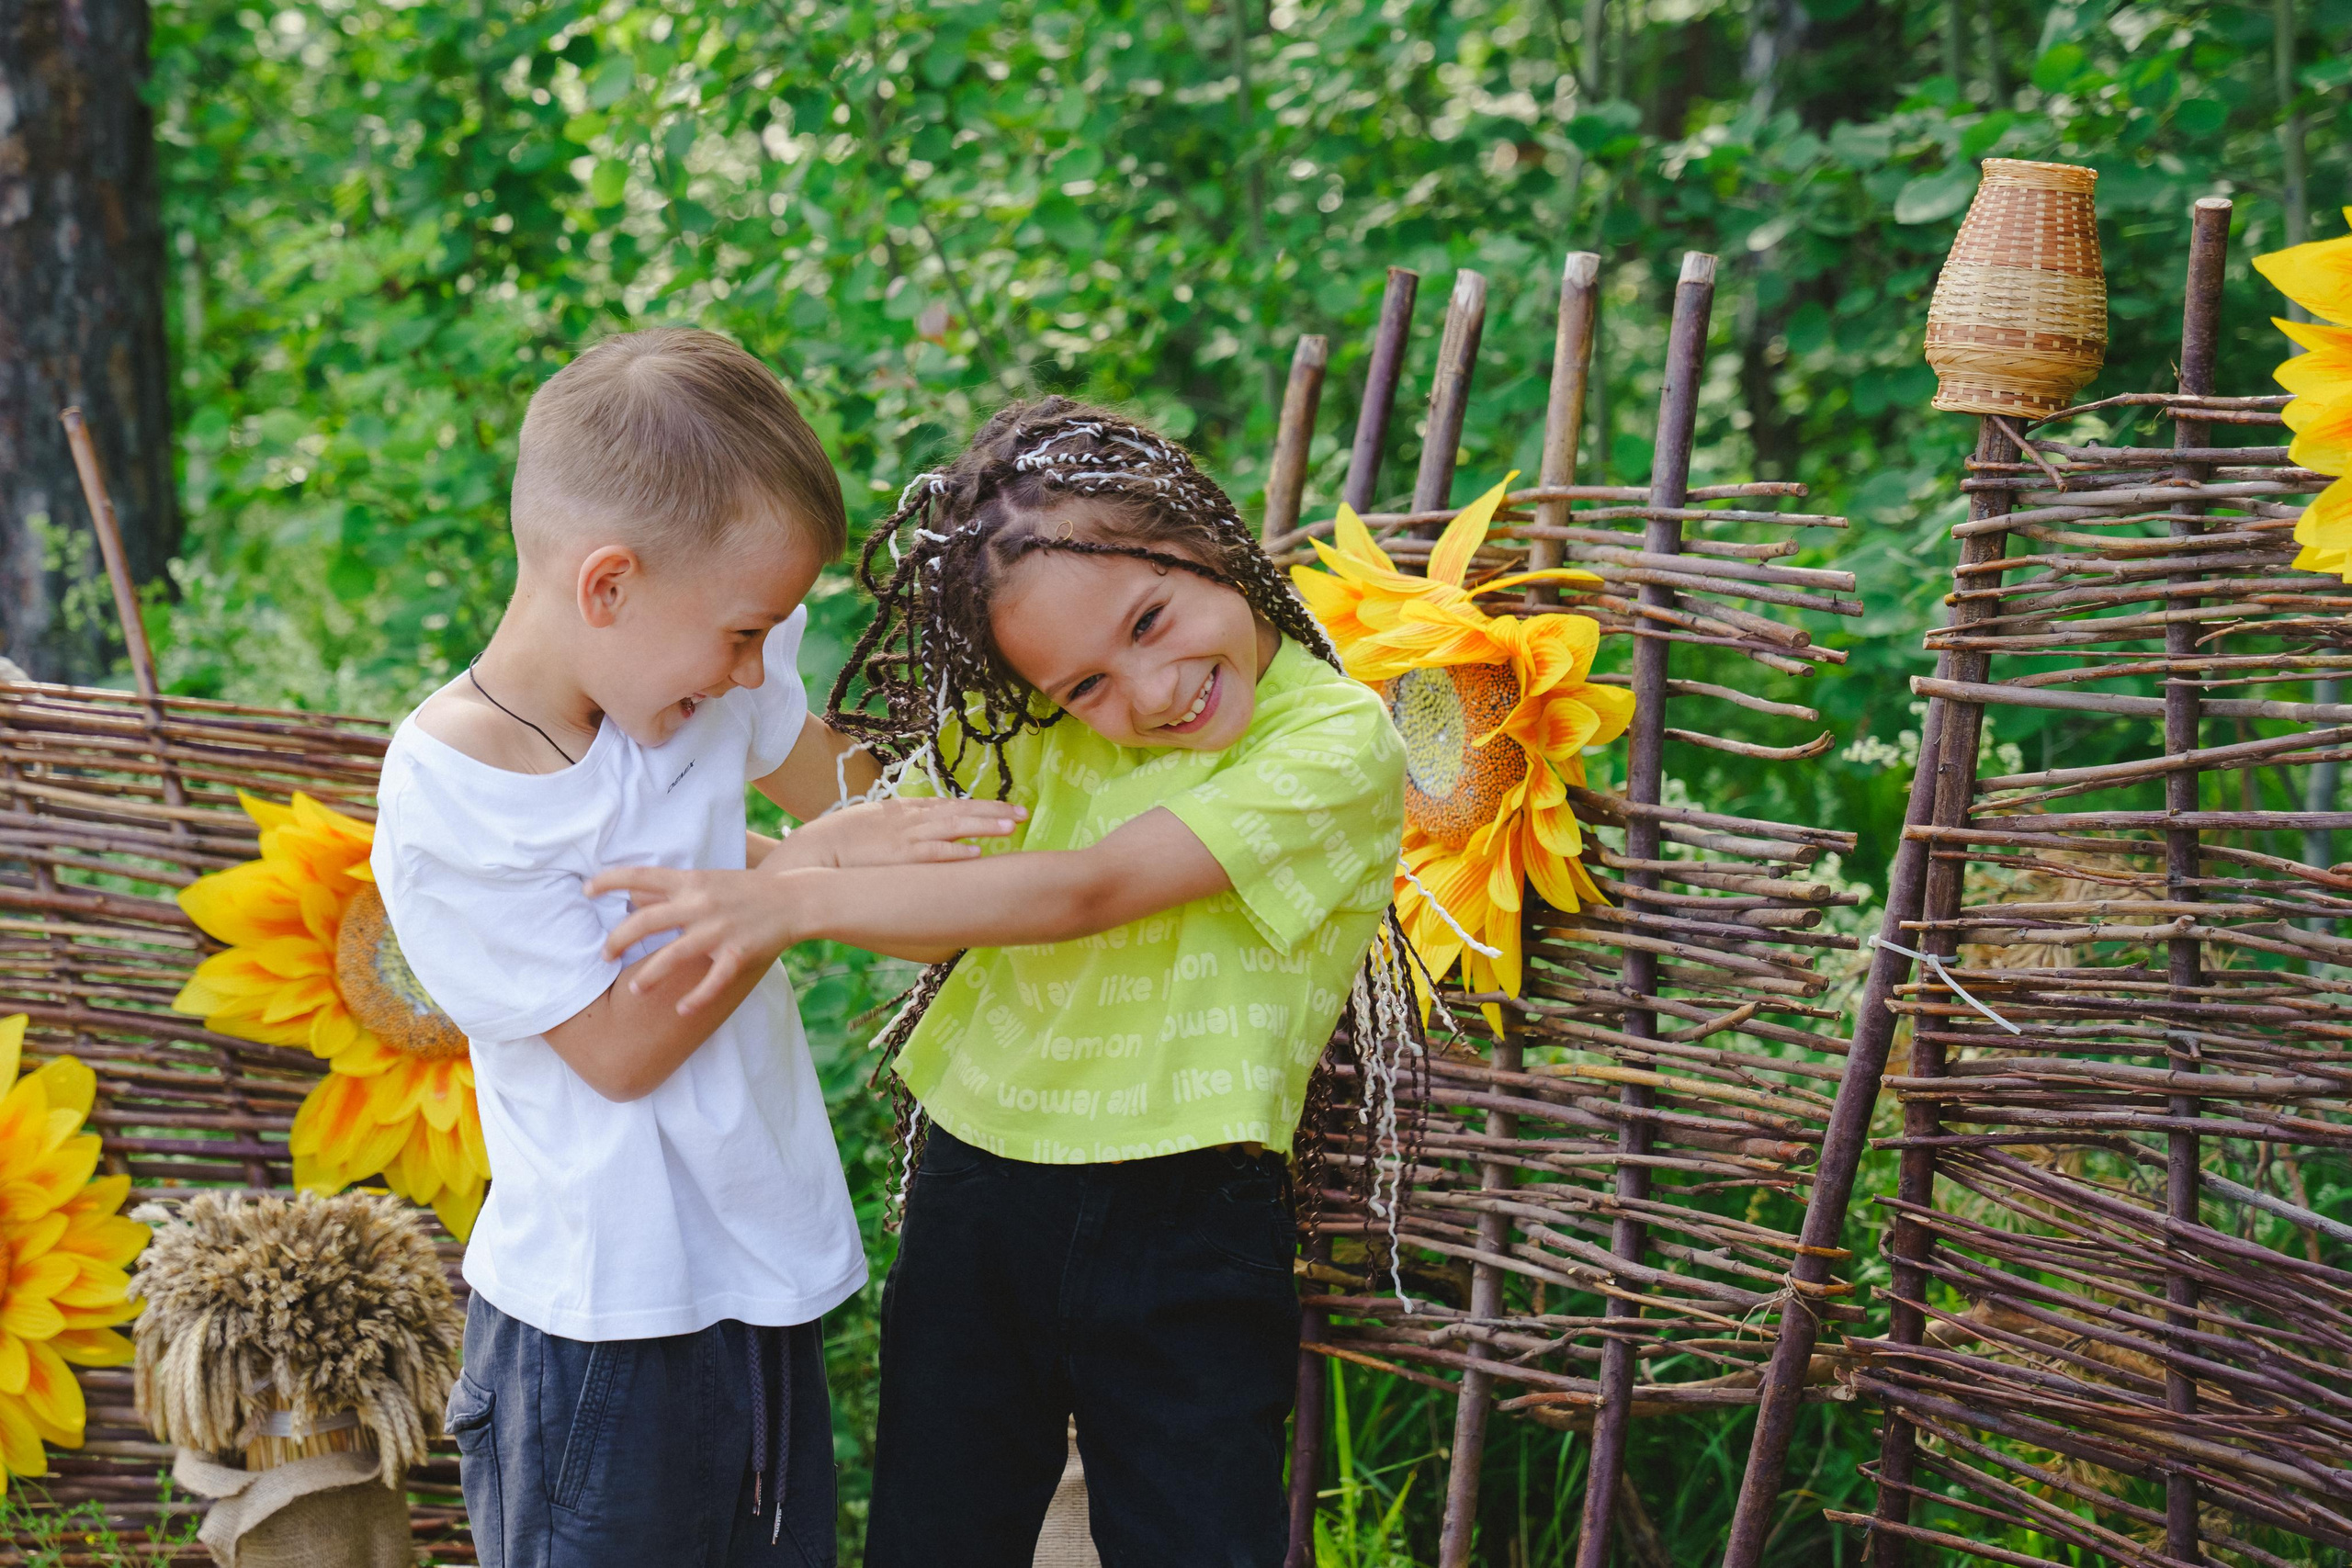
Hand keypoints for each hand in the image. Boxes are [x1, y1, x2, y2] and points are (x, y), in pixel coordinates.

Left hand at [585, 866, 799, 1015]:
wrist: (795, 898)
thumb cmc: (745, 890)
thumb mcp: (707, 880)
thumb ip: (671, 888)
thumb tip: (631, 894)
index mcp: (691, 882)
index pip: (641, 876)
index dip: (610, 881)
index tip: (585, 890)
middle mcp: (701, 904)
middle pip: (646, 921)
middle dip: (618, 940)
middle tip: (603, 954)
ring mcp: (719, 930)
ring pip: (672, 956)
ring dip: (648, 975)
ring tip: (634, 989)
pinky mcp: (738, 954)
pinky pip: (711, 982)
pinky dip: (695, 999)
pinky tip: (681, 1010)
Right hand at [759, 796, 1024, 870]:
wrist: (808, 852)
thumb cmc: (834, 843)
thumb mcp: (868, 824)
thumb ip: (893, 826)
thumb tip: (914, 830)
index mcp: (901, 811)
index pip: (948, 806)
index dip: (978, 806)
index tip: (1005, 808)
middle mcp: (907, 820)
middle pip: (958, 812)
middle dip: (992, 812)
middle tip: (1023, 813)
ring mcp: (902, 838)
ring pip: (952, 828)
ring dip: (984, 826)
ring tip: (1013, 826)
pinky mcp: (895, 858)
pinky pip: (931, 855)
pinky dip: (955, 853)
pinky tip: (978, 853)